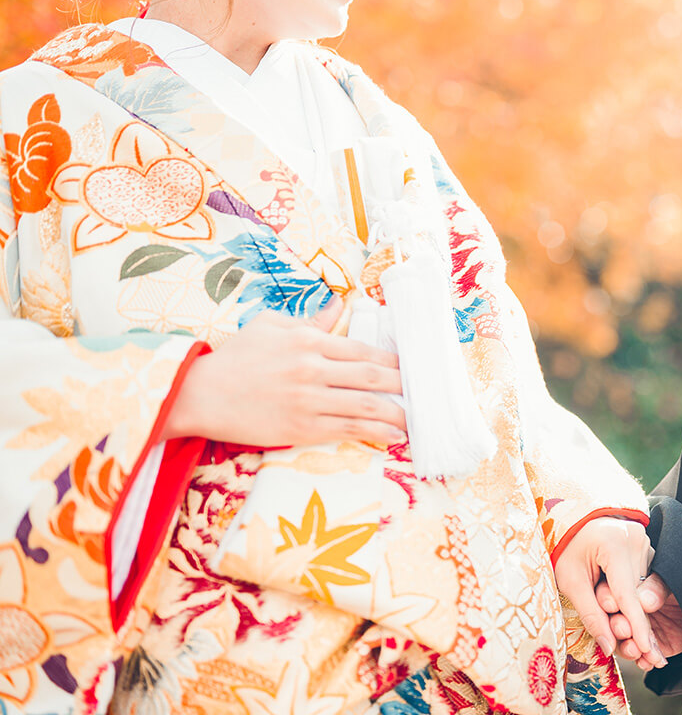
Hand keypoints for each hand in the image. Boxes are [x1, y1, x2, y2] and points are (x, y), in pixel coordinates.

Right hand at [162, 298, 406, 447]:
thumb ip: (310, 320)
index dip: (392, 361)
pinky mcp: (300, 428)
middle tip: (421, 393)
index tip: (409, 368)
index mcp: (307, 340)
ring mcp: (308, 400)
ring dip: (395, 413)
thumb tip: (339, 306)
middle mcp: (312, 368)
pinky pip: (346, 430)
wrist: (197, 394)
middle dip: (402, 386)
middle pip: (371, 377)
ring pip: (365, 406)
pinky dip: (374, 433)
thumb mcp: (271, 326)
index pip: (363, 350)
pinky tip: (391, 436)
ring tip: (412, 420)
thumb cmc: (234, 358)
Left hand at [553, 517, 664, 666]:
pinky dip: (630, 593)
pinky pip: (642, 580)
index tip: (647, 651)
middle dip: (625, 619)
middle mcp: (636, 540)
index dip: (637, 627)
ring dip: (625, 605)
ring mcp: (645, 542)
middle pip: (635, 596)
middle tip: (621, 635)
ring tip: (602, 595)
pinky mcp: (647, 546)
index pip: (627, 595)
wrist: (574, 519)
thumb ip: (591, 614)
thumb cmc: (567, 549)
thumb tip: (609, 647)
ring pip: (640, 590)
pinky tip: (613, 591)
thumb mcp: (571, 582)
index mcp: (614, 545)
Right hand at [599, 573, 681, 670]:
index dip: (609, 600)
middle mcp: (632, 609)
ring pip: (624, 642)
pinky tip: (649, 661)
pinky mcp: (651, 647)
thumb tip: (643, 599)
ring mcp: (641, 629)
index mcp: (632, 585)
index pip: (612, 592)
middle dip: (617, 627)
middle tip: (624, 631)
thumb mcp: (674, 582)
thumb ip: (658, 588)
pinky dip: (644, 661)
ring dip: (628, 648)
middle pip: (614, 619)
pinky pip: (642, 657)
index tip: (612, 606)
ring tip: (637, 651)